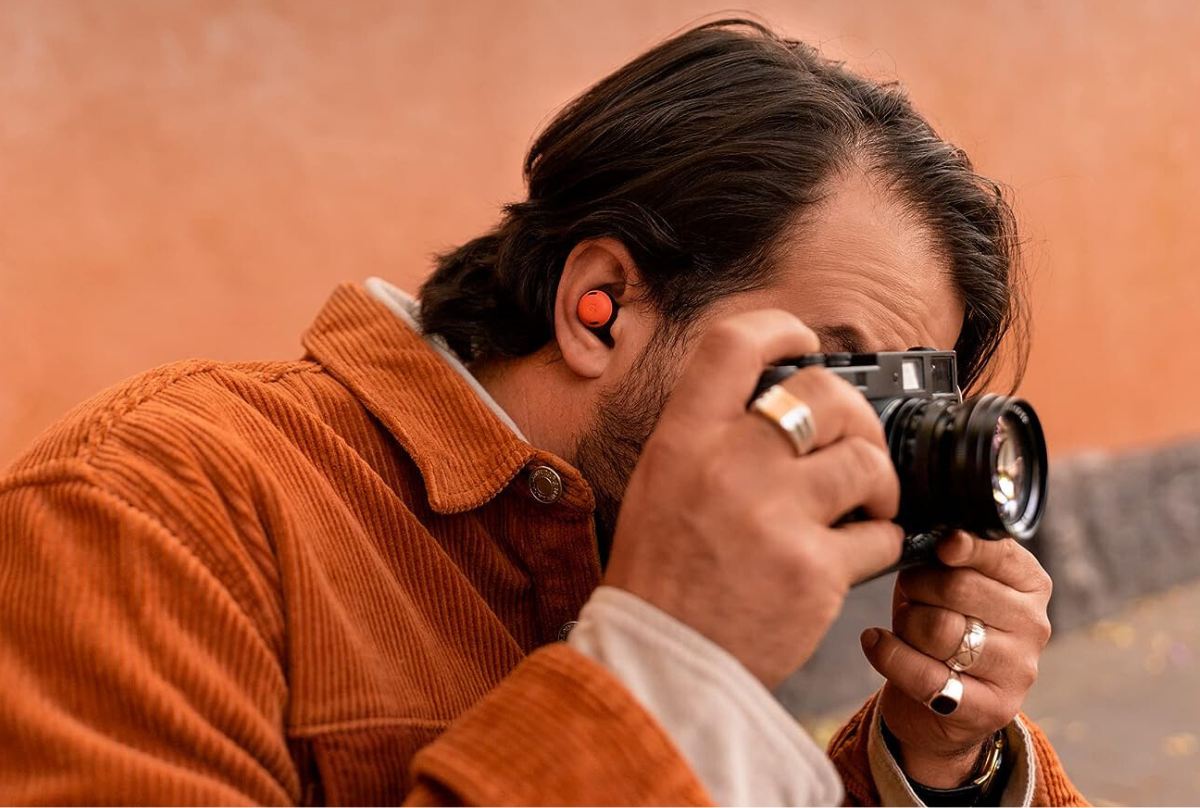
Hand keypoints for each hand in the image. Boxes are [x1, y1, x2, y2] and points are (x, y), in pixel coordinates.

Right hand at [604, 310, 904, 687]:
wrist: (662, 666)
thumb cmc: (661, 578)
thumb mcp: (661, 485)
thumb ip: (710, 438)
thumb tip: (774, 403)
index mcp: (684, 441)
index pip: (733, 345)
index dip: (779, 328)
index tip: (802, 340)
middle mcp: (728, 466)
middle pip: (825, 394)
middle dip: (856, 414)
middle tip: (856, 442)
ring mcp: (774, 516)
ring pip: (866, 461)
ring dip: (879, 482)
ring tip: (865, 505)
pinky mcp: (814, 569)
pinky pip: (881, 535)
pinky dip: (880, 542)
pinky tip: (855, 554)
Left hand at [859, 532, 1052, 786]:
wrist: (939, 697)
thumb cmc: (940, 619)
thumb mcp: (944, 579)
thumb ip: (943, 556)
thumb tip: (929, 535)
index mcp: (1029, 583)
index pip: (999, 553)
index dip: (964, 545)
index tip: (942, 544)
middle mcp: (1034, 624)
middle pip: (958, 587)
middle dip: (917, 584)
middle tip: (907, 590)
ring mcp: (1018, 668)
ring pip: (940, 630)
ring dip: (906, 622)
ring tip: (902, 622)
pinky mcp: (994, 708)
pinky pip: (926, 675)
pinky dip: (890, 655)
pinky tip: (876, 641)